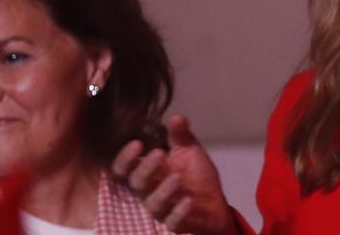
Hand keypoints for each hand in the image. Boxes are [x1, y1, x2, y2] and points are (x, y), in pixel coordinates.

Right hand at [110, 115, 234, 234]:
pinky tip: (188, 201)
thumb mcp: (189, 151)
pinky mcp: (176, 223)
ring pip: (153, 203)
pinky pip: (172, 221)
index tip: (137, 143)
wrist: (215, 202)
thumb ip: (180, 136)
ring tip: (177, 177)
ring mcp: (162, 209)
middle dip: (145, 168)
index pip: (125, 168)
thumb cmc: (196, 175)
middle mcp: (150, 191)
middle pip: (136, 183)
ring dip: (163, 190)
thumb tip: (177, 117)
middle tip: (159, 153)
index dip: (125, 157)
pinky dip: (179, 212)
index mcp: (148, 172)